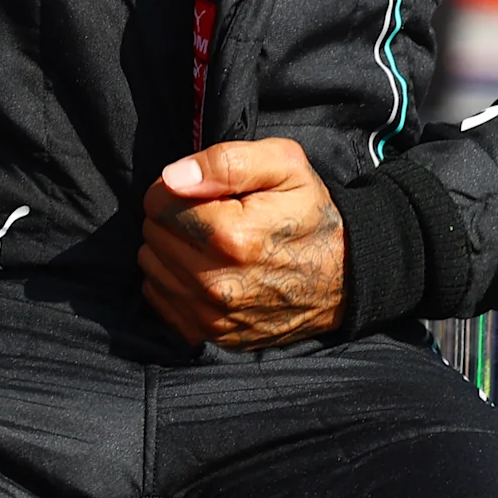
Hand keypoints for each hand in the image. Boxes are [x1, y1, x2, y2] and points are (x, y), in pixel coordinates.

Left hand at [139, 138, 344, 348]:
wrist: (346, 278)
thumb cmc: (310, 215)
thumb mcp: (285, 166)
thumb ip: (226, 162)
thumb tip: (173, 178)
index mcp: (231, 237)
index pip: (157, 202)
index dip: (176, 190)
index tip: (205, 195)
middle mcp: (216, 284)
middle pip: (152, 233)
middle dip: (174, 219)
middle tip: (211, 219)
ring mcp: (212, 316)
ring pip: (150, 265)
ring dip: (170, 250)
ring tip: (209, 245)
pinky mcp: (212, 336)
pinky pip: (159, 298)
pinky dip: (173, 282)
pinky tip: (204, 271)